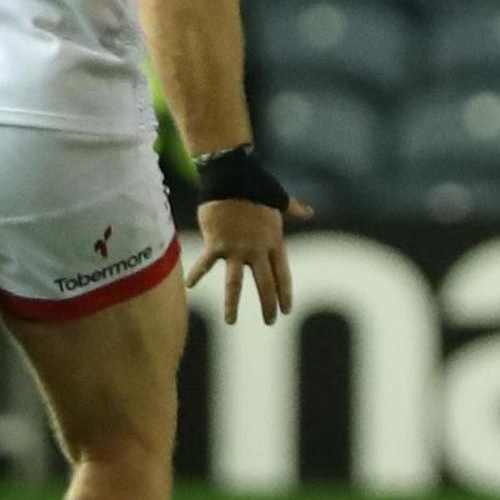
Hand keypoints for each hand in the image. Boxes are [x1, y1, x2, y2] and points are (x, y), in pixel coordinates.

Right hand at [187, 195, 312, 325]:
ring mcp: (236, 249)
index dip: (285, 293)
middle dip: (268, 305)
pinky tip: (190, 287)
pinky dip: (197, 274)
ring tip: (231, 321)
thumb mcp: (280, 200)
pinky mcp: (216, 244)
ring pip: (235, 283)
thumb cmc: (257, 186)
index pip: (282, 274)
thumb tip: (309, 212)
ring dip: (233, 304)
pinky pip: (206, 264)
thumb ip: (295, 209)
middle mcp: (256, 250)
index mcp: (274, 241)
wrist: (232, 178)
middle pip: (264, 284)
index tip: (286, 310)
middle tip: (270, 322)